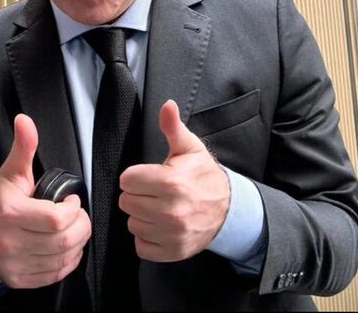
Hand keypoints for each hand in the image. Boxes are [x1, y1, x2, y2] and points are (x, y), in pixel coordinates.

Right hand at [0, 114, 91, 288]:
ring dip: (77, 243)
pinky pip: (57, 274)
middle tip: (77, 217)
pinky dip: (68, 260)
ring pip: (64, 259)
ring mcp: (16, 264)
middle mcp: (12, 242)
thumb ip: (23, 147)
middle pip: (65, 241)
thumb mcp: (10, 173)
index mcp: (11, 214)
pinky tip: (63, 247)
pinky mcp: (21, 280)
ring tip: (71, 230)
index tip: (71, 202)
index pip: (56, 220)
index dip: (73, 210)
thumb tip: (24, 120)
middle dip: (81, 226)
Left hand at [118, 99, 229, 261]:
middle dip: (137, 195)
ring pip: (132, 224)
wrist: (230, 210)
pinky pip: (141, 247)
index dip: (134, 176)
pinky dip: (147, 238)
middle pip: (127, 202)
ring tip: (158, 208)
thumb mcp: (190, 148)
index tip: (147, 176)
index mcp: (171, 182)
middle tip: (154, 192)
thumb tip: (167, 106)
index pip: (126, 180)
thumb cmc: (204, 176)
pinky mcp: (174, 251)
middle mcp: (171, 211)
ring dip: (142, 217)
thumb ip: (173, 127)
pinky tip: (159, 226)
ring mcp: (173, 234)